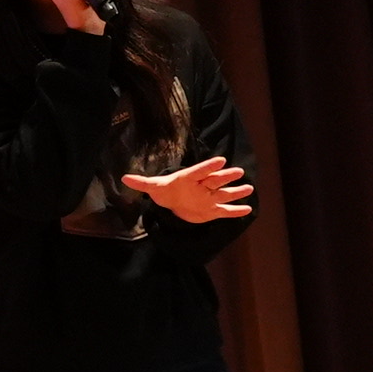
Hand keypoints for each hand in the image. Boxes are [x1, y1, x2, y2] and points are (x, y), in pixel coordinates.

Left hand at [124, 155, 252, 224]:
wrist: (174, 202)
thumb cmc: (166, 191)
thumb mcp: (153, 187)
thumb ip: (142, 183)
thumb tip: (124, 178)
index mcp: (189, 178)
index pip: (199, 170)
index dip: (209, 166)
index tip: (220, 160)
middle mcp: (202, 186)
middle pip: (216, 179)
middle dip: (226, 176)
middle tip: (238, 171)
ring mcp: (209, 197)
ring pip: (224, 194)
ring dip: (236, 192)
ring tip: (248, 188)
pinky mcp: (213, 210)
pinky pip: (226, 211)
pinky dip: (236, 211)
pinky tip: (248, 210)